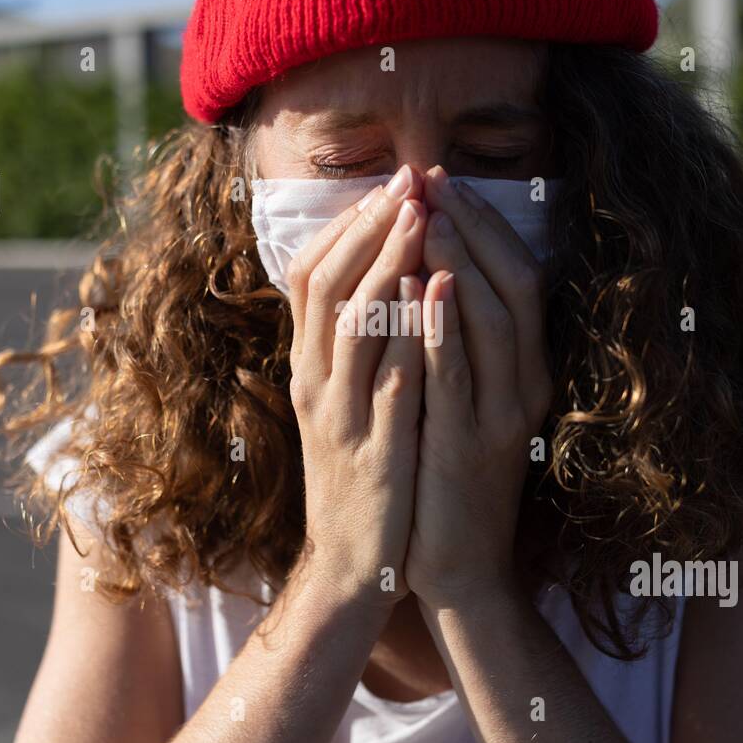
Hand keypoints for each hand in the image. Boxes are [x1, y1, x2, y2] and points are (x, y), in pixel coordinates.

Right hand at [285, 164, 429, 609]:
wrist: (353, 561)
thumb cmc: (360, 470)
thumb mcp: (342, 400)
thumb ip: (351, 343)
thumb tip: (378, 273)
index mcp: (308, 365)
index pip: (310, 274)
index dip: (349, 224)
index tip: (391, 183)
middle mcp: (315, 381)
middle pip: (328, 284)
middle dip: (370, 227)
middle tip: (409, 181)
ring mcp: (340, 415)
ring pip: (352, 323)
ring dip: (386, 264)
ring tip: (421, 216)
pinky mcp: (375, 450)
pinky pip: (388, 381)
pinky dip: (408, 334)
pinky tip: (433, 296)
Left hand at [403, 167, 553, 609]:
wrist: (457, 561)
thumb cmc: (450, 472)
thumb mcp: (464, 398)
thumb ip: (459, 341)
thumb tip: (431, 268)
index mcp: (526, 368)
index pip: (520, 274)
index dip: (484, 223)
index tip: (442, 181)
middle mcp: (525, 383)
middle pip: (515, 283)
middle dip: (473, 226)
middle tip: (431, 179)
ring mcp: (502, 415)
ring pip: (494, 320)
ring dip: (461, 261)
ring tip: (428, 215)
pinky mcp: (469, 445)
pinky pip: (458, 376)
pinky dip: (442, 327)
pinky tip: (422, 288)